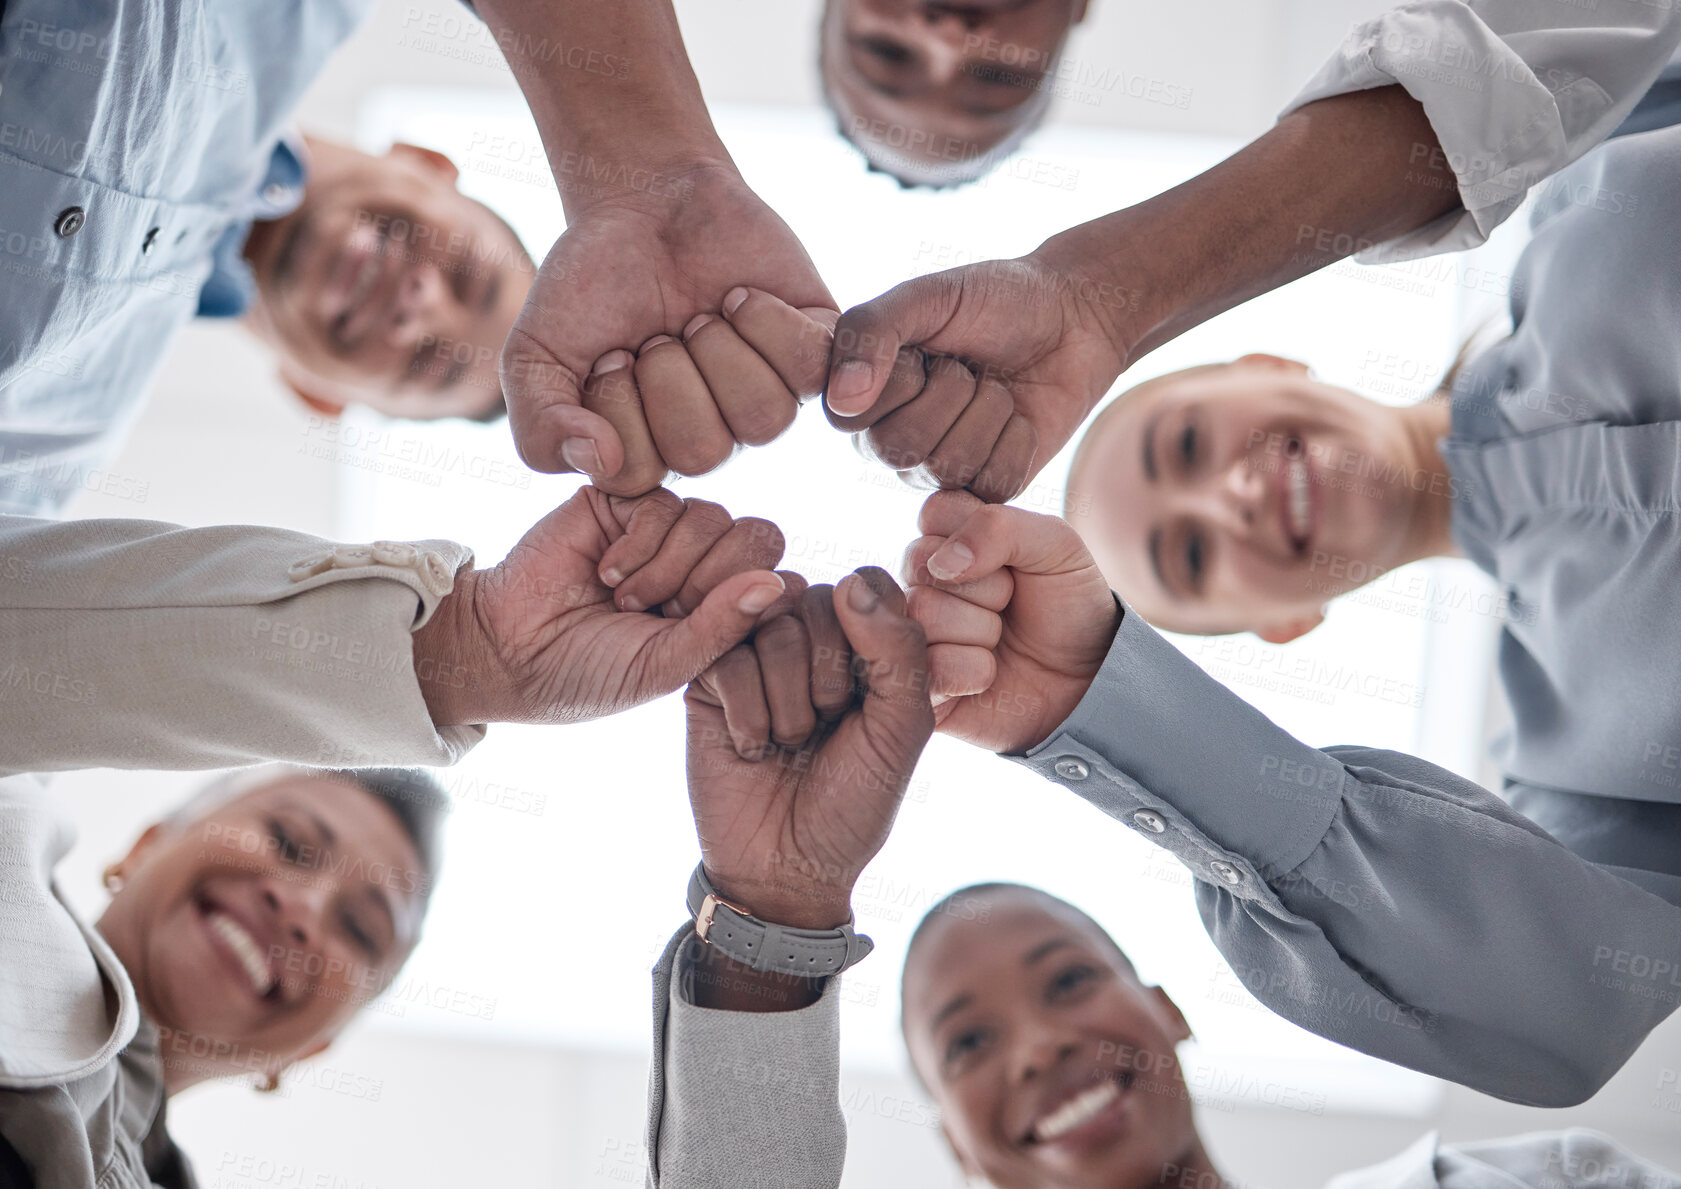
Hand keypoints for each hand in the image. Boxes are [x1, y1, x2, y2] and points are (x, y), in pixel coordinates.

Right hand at [413, 486, 803, 725]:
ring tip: (624, 599)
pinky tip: (608, 572)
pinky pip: (668, 502)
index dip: (744, 609)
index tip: (692, 640)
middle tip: (659, 612)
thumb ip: (724, 627)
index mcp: (727, 608)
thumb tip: (784, 582)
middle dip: (709, 583)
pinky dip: (641, 545)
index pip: (780, 583)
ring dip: (668, 568)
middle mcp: (706, 563)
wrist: (510, 650)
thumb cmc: (590, 673)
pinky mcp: (629, 500)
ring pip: (714, 518)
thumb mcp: (665, 666)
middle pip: (759, 539)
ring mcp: (669, 530)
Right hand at [501, 164, 836, 493]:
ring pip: (763, 419)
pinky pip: (808, 370)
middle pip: (703, 450)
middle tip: (658, 329)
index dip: (616, 403)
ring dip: (718, 349)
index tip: (611, 350)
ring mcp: (766, 399)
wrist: (646, 201)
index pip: (636, 471)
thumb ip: (541, 426)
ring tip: (699, 315)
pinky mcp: (811, 355)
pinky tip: (741, 298)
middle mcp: (713, 437)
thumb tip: (600, 461)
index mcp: (650, 452)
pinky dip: (768, 323)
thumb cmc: (590, 285)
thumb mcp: (533, 355)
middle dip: (668, 372)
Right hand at [685, 569, 933, 930]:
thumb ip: (898, 650)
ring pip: (768, 625)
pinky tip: (751, 748)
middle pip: (816, 600)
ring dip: (786, 701)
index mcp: (865, 643)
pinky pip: (724, 654)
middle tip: (822, 730)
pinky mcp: (707, 679)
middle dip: (825, 677)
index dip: (869, 637)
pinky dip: (747, 713)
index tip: (869, 701)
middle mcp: (809, 639)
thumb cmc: (854, 801)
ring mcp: (754, 655)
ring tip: (787, 743)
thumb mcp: (901, 730)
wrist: (786, 868)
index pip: (867, 584)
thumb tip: (849, 581)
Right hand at [824, 248, 1132, 502]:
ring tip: (996, 387)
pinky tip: (1019, 418)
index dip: (899, 378)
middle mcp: (889, 439)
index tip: (925, 347)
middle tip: (968, 367)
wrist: (1074, 318)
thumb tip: (841, 402)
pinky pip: (992, 486)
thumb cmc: (995, 299)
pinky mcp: (987, 488)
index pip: (852, 416)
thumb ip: (871, 331)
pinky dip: (1017, 442)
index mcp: (861, 395)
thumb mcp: (927, 296)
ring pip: (948, 468)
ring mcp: (937, 469)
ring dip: (988, 413)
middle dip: (950, 394)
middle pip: (900, 450)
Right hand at [903, 490, 1119, 753]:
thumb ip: (1001, 527)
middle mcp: (919, 583)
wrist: (1088, 676)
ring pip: (925, 614)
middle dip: (988, 588)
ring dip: (983, 631)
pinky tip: (989, 674)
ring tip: (1000, 640)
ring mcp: (913, 633)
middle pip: (922, 563)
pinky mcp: (917, 683)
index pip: (935, 512)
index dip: (984, 539)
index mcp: (946, 539)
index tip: (1011, 562)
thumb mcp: (1056, 546)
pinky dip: (976, 672)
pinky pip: (931, 667)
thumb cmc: (1068, 604)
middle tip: (1010, 605)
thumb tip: (943, 563)